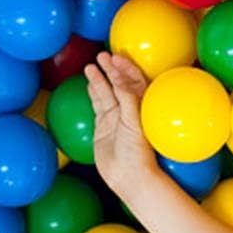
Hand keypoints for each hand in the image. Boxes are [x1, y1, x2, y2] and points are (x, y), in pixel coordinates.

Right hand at [84, 52, 156, 197]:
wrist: (128, 176)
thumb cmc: (137, 153)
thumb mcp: (133, 123)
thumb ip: (127, 99)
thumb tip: (119, 79)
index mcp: (143, 110)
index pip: (136, 83)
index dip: (127, 69)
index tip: (116, 58)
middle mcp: (130, 112)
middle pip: (120, 85)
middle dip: (112, 70)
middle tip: (102, 56)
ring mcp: (116, 119)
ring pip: (107, 93)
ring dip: (100, 79)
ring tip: (91, 66)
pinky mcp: (103, 126)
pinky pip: (98, 105)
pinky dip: (94, 93)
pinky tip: (89, 82)